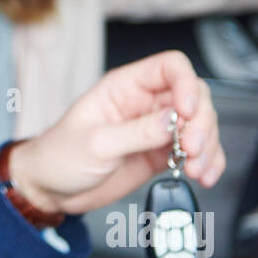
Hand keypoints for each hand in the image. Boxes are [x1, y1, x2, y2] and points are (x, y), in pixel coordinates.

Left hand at [8, 49, 221, 215]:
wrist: (50, 190)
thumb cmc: (60, 156)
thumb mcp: (96, 144)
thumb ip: (136, 132)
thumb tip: (173, 119)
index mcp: (124, 87)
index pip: (169, 67)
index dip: (186, 84)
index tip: (188, 112)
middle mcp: (145, 104)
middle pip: (194, 97)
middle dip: (201, 122)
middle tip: (191, 149)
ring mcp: (155, 129)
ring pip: (199, 125)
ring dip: (207, 146)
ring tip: (196, 168)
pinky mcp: (160, 154)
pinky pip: (195, 152)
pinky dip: (208, 162)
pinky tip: (205, 176)